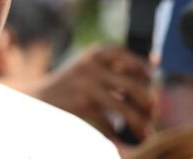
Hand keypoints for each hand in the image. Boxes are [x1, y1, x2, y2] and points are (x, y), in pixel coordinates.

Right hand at [31, 44, 154, 140]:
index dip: (145, 73)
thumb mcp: (90, 67)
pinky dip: (117, 134)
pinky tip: (120, 139)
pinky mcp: (82, 105)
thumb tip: (156, 62)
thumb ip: (117, 65)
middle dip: (149, 103)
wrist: (36, 98)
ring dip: (139, 124)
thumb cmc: (70, 84)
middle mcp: (93, 66)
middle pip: (134, 86)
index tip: (150, 84)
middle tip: (153, 114)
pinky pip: (108, 123)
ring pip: (125, 108)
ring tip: (147, 135)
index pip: (132, 59)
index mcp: (96, 53)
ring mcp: (87, 85)